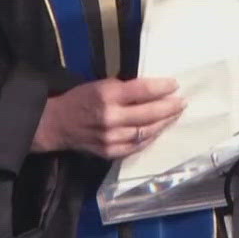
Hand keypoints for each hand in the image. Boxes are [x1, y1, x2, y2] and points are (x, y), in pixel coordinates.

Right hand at [32, 77, 184, 158]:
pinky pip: (137, 146)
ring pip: (146, 132)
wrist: (57, 124)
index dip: (162, 88)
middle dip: (169, 108)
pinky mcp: (110, 152)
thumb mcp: (101, 84)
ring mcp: (111, 138)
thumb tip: (153, 89)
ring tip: (174, 115)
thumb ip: (125, 88)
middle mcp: (110, 118)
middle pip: (148, 114)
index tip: (175, 85)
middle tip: (182, 102)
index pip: (142, 91)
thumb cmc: (80, 98)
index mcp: (107, 95)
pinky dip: (150, 138)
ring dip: (163, 123)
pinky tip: (158, 130)